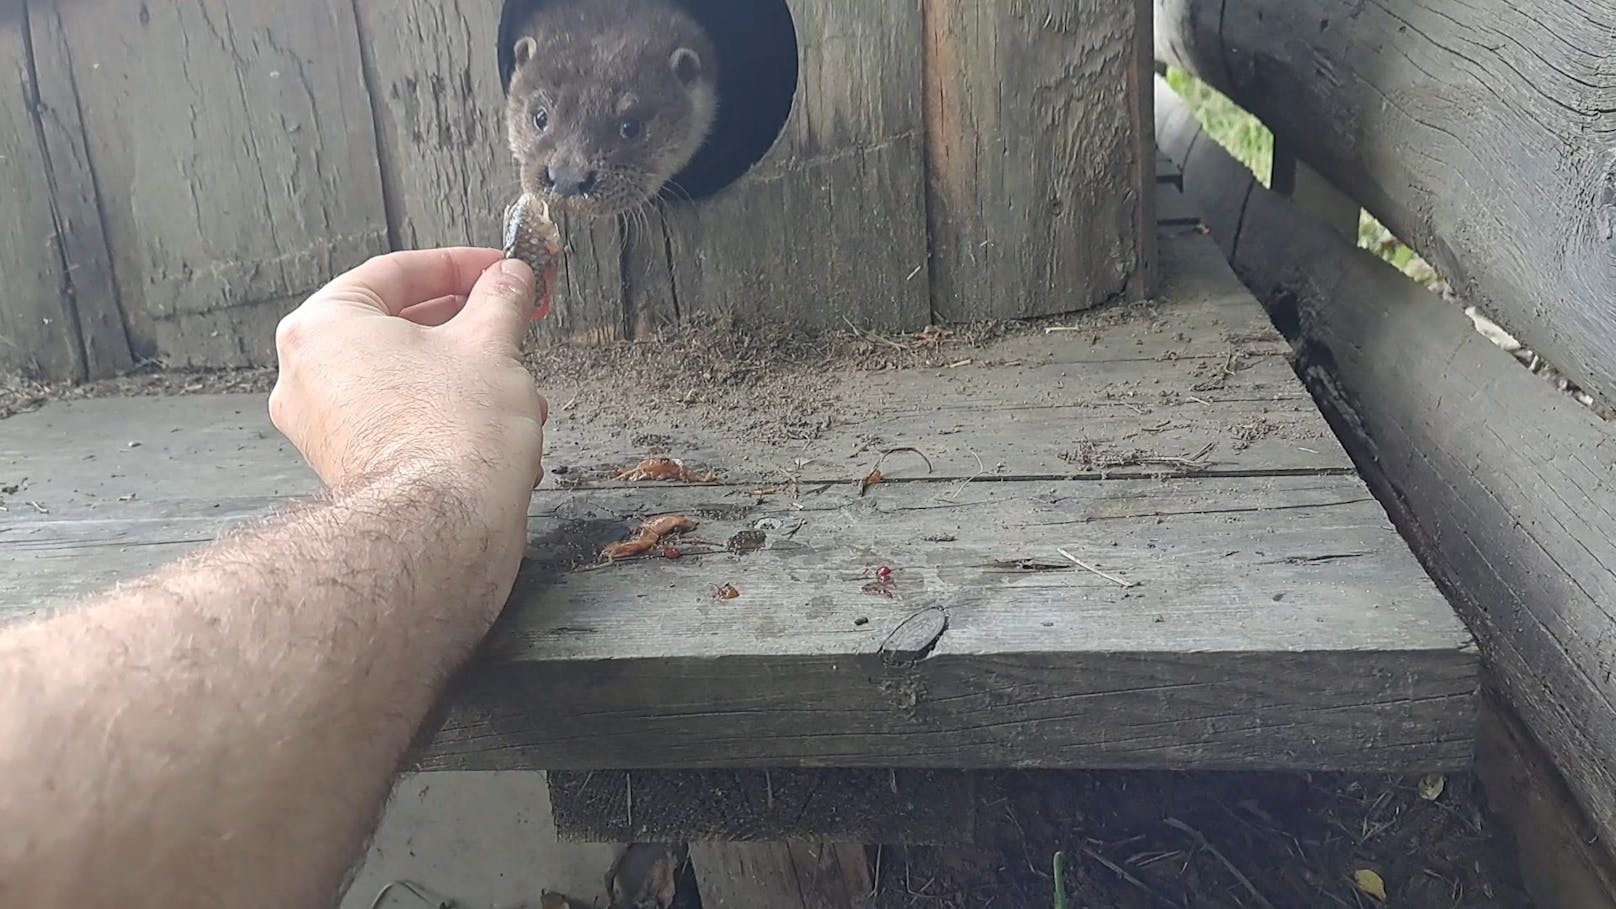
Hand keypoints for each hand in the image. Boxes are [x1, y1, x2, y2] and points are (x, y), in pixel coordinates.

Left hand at [268, 247, 547, 530]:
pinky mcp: (346, 465)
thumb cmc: (451, 436)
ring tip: (515, 388)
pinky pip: (398, 418)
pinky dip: (444, 414)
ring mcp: (321, 425)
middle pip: (398, 326)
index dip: (462, 266)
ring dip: (465, 376)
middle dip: (468, 328)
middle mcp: (307, 374)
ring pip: (405, 377)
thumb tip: (510, 278)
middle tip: (509, 319)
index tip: (499, 270)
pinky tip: (495, 428)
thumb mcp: (492, 344)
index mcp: (324, 326)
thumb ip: (501, 298)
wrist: (443, 525)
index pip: (398, 273)